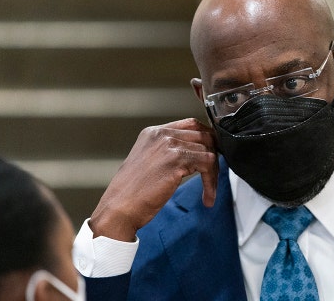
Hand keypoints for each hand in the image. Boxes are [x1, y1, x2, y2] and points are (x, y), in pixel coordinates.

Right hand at [89, 118, 217, 241]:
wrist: (119, 208)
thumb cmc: (132, 193)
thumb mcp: (148, 163)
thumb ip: (167, 153)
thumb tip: (194, 155)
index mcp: (153, 133)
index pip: (190, 125)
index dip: (206, 140)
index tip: (212, 156)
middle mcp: (161, 134)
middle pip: (203, 135)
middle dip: (214, 155)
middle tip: (213, 176)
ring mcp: (169, 145)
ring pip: (209, 150)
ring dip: (214, 173)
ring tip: (209, 191)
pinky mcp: (177, 159)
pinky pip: (208, 164)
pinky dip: (212, 182)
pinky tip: (207, 197)